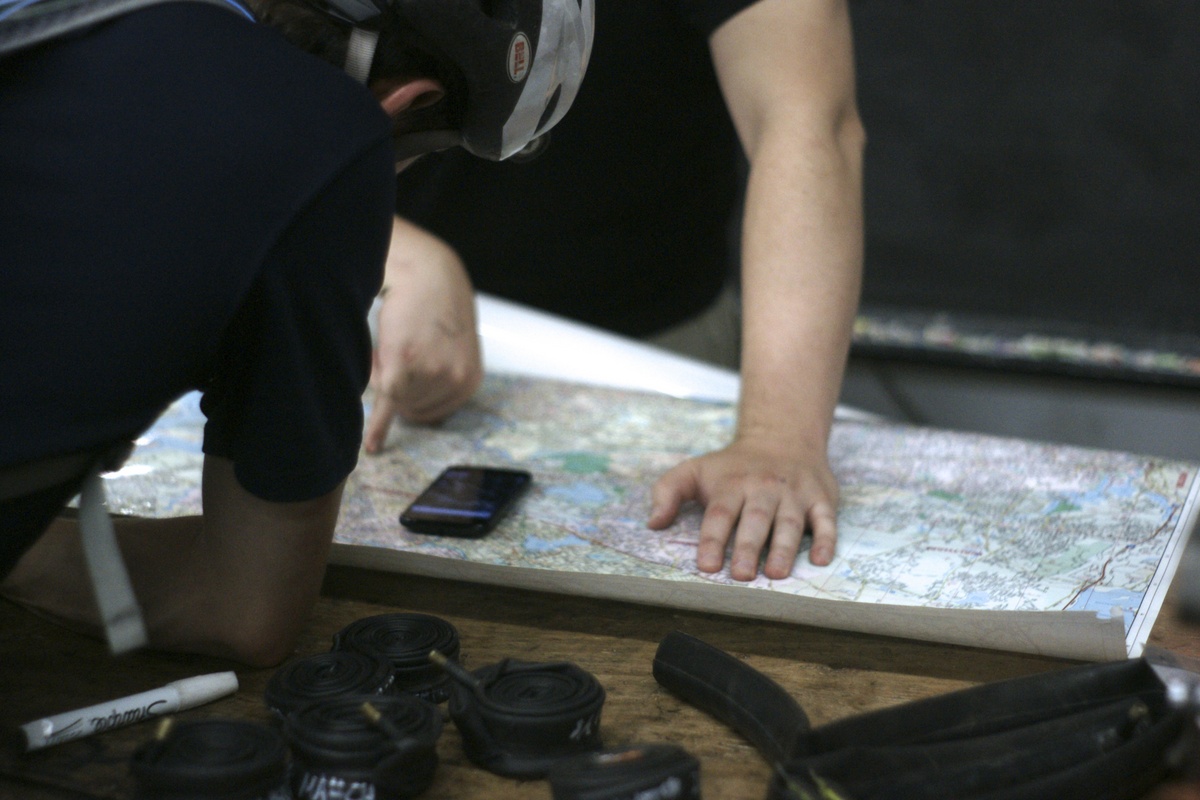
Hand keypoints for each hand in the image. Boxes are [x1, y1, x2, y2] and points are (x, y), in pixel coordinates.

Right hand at [364, 218, 482, 451]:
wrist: (426, 272)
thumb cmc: (435, 306)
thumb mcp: (455, 346)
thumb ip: (443, 376)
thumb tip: (411, 409)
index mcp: (470, 380)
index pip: (432, 414)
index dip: (411, 397)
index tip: (405, 374)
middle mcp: (455, 380)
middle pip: (412, 409)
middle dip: (397, 386)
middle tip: (395, 350)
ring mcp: (430, 374)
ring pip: (394, 399)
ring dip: (382, 377)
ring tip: (389, 345)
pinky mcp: (404, 366)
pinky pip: (386, 403)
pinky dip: (377, 425)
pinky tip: (373, 445)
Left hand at [647, 436, 838, 580]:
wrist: (782, 436)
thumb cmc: (732, 465)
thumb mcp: (694, 469)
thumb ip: (668, 492)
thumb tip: (652, 523)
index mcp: (732, 484)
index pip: (720, 514)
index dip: (713, 540)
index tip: (707, 565)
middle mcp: (764, 488)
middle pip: (755, 519)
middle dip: (749, 547)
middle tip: (742, 575)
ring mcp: (794, 494)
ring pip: (790, 522)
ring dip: (784, 548)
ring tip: (777, 574)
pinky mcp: (821, 498)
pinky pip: (827, 519)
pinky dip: (827, 539)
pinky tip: (821, 559)